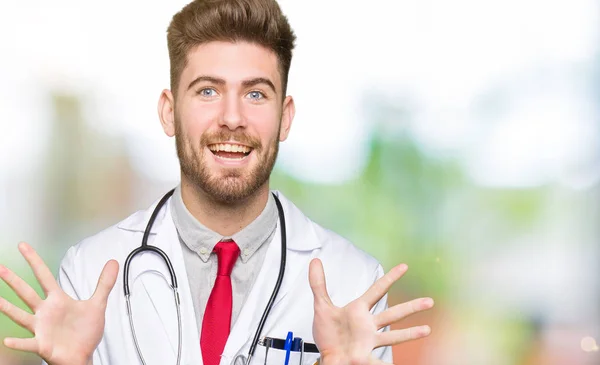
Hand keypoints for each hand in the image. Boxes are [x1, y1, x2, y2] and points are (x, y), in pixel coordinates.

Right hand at [0, 242, 117, 364]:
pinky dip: (19, 342)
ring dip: (7, 308)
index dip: (34, 260)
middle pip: (27, 293)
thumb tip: (114, 262)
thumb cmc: (85, 332)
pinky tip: (8, 340)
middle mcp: (45, 312)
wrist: (83, 356)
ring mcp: (41, 328)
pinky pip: (28, 343)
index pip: (44, 276)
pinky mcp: (42, 345)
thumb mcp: (97, 305)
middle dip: (14, 280)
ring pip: (21, 316)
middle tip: (0, 268)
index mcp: (57, 300)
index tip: (23, 246)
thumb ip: (104, 283)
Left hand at [309, 259, 433, 364]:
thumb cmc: (329, 334)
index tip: (404, 266)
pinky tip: (401, 364)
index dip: (390, 277)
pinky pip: (379, 361)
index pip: (377, 290)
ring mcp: (369, 341)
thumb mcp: (321, 306)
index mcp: (359, 310)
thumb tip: (315, 261)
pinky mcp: (365, 357)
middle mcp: (368, 325)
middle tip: (430, 301)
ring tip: (426, 330)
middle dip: (411, 307)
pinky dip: (387, 363)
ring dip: (410, 333)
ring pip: (393, 336)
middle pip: (393, 314)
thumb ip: (318, 284)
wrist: (327, 356)